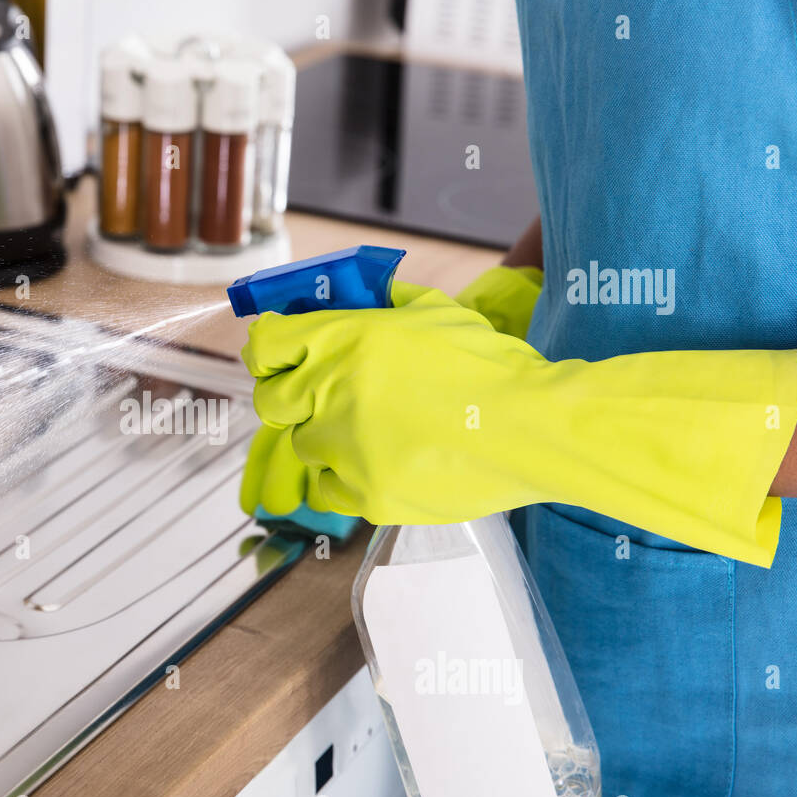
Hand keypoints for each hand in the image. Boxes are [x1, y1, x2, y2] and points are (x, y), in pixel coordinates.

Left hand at [242, 286, 552, 524]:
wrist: (532, 428)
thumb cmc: (489, 367)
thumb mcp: (430, 311)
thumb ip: (378, 306)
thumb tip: (345, 302)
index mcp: (343, 340)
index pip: (265, 344)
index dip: (268, 351)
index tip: (276, 359)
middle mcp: (332, 393)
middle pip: (271, 402)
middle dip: (291, 400)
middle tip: (323, 400)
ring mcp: (345, 448)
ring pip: (304, 447)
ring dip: (328, 440)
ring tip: (378, 433)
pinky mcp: (365, 494)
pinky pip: (331, 488)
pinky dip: (349, 478)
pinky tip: (386, 463)